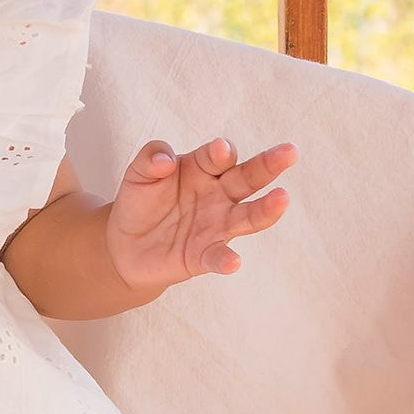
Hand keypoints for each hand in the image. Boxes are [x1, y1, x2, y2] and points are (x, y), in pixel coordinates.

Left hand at [101, 137, 296, 292]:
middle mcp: (218, 195)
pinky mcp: (204, 255)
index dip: (220, 152)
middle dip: (267, 165)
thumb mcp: (138, 173)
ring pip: (247, 216)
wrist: (126, 244)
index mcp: (203, 168)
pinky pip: (218, 257)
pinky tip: (233, 262)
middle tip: (288, 152)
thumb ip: (151, 158)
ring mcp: (216, 226)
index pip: (219, 156)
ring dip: (265, 210)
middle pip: (247, 178)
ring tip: (282, 199)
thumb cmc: (140, 201)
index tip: (220, 151)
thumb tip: (167, 161)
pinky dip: (226, 260)